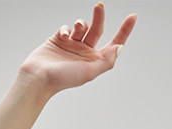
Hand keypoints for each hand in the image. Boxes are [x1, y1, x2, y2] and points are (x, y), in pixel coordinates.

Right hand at [18, 3, 136, 94]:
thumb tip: (120, 48)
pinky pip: (66, 27)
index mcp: (94, 61)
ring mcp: (72, 45)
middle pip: (98, 29)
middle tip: (99, 6)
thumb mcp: (89, 72)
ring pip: (82, 26)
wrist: (39, 78)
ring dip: (81, 24)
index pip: (114, 44)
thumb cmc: (63, 79)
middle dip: (100, 17)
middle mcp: (84, 53)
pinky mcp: (59, 40)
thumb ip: (107, 61)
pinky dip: (66, 29)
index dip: (124, 31)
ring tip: (76, 29)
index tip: (133, 16)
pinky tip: (63, 37)